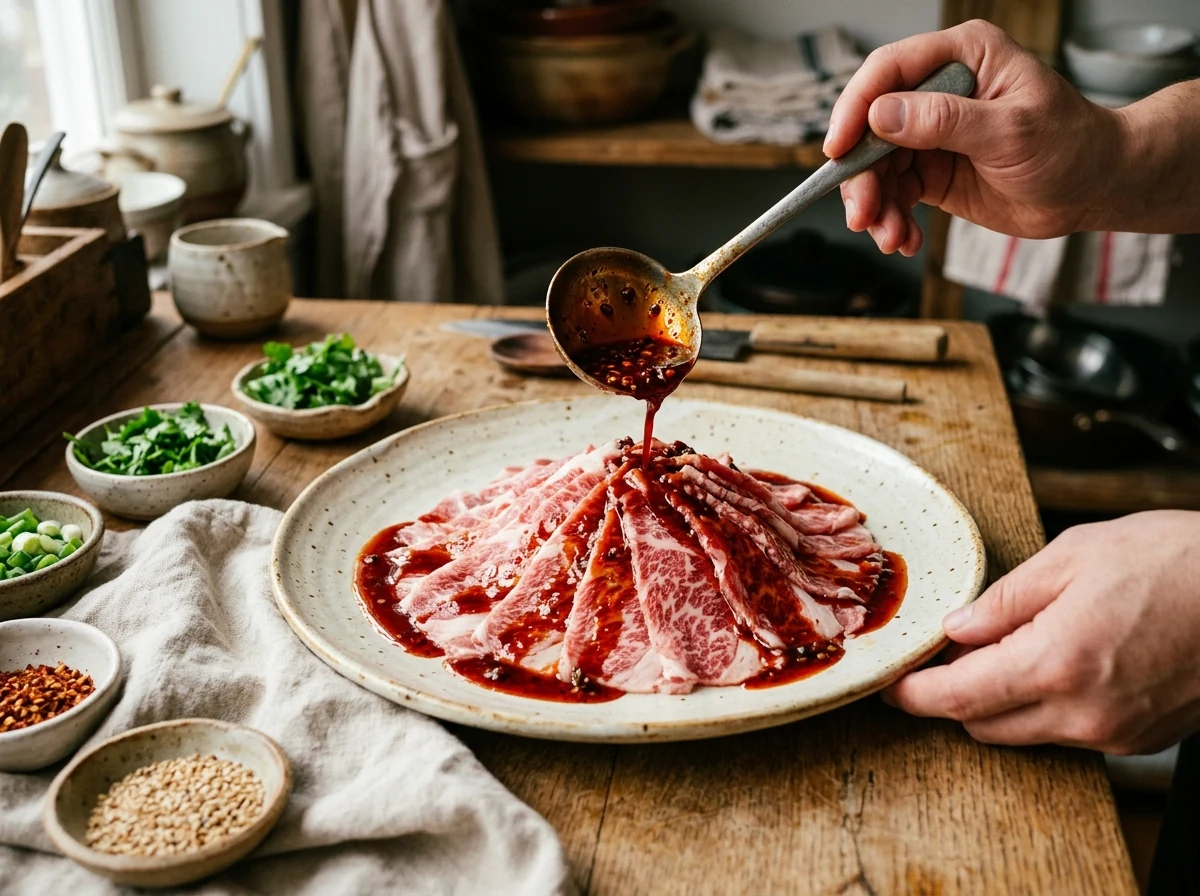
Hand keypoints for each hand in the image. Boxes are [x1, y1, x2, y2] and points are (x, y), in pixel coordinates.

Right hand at [823, 20, 1125, 254]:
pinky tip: (906, 240)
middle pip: (871, 127)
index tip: (837, 151)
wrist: (1094, 188)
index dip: (854, 109)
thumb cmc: (1070, 145)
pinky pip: (894, 194)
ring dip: (876, 207)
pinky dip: (893, 221)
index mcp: (961, 57)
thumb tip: (880, 116)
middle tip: (863, 215)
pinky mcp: (931, 170)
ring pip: (877, 167)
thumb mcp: (1010, 130)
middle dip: (862, 176)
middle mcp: (938, 91)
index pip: (888, 72)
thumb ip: (944, 121)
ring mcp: (931, 133)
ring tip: (891, 237)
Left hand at [884, 511, 1199, 753]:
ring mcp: (1115, 734)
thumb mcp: (1073, 556)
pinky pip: (1067, 732)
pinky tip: (1058, 660)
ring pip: (1025, 732)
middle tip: (950, 651)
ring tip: (1011, 645)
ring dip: (1000, 700)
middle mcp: (1083, 713)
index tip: (892, 686)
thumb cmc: (1175, 562)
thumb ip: (1004, 600)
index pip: (958, 698)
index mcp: (1056, 663)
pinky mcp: (1140, 738)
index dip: (914, 695)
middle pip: (983, 724)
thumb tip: (957, 629)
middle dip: (954, 693)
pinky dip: (1045, 705)